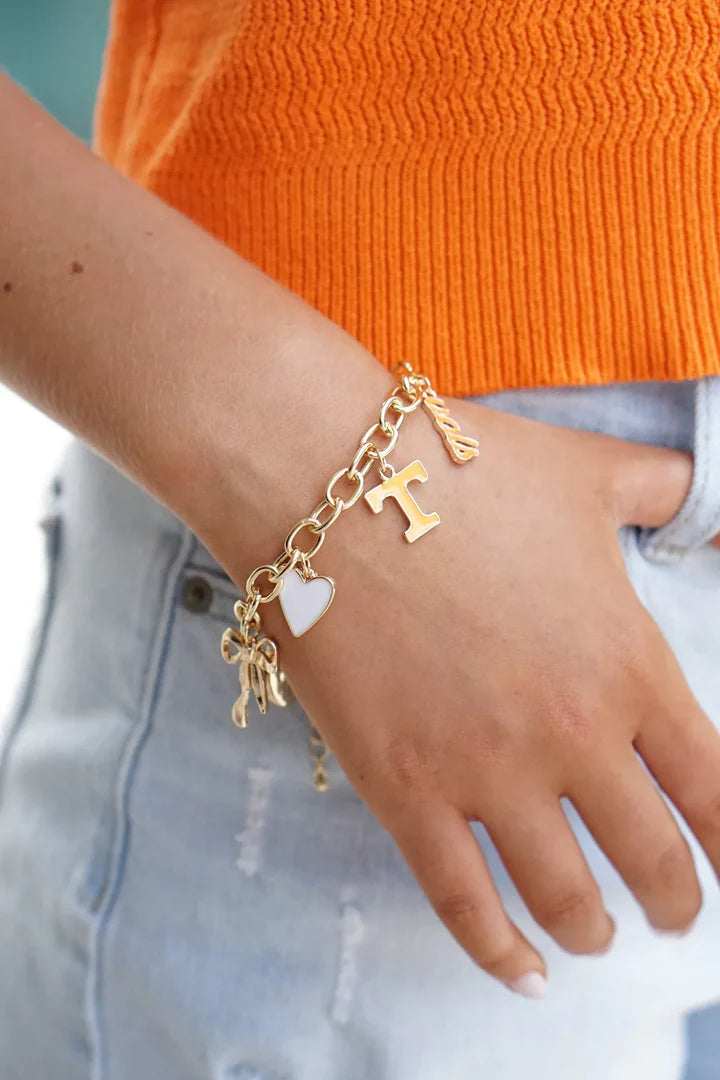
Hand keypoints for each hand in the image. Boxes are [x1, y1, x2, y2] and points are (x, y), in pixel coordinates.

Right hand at [217, 400, 719, 994]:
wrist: (329, 484)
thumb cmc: (462, 472)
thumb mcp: (589, 471)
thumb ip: (669, 491)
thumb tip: (715, 506)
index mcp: (628, 665)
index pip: (715, 788)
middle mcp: (571, 736)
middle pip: (651, 860)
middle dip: (672, 900)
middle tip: (671, 911)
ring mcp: (485, 772)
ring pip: (565, 897)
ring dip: (593, 930)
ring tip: (596, 934)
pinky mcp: (404, 790)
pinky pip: (460, 901)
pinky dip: (497, 953)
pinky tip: (521, 971)